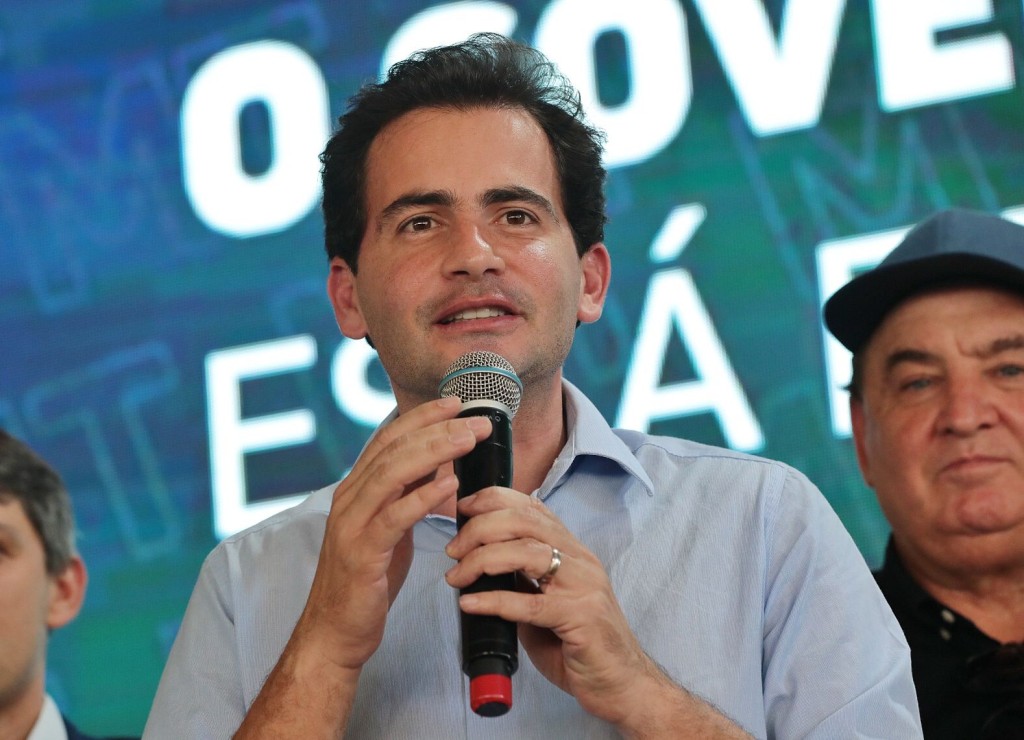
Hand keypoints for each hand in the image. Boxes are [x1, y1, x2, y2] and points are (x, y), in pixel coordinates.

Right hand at [295, 397, 492, 671]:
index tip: (456, 403)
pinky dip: (422, 497)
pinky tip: (450, 484)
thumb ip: (406, 496)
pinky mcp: (360, 553)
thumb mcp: (389, 529)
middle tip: (475, 419)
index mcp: (356, 489)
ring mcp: (351, 524)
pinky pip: (394, 517)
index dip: (422, 417)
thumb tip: (438, 465)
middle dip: (436, 428)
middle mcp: (349, 498)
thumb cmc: (366, 581)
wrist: (335, 632)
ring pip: (393, 474)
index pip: (389, 439)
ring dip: (434, 452)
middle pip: (393, 449)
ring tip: (468, 439)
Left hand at [443, 488, 654, 725]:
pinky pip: (530, 604)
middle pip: (524, 522)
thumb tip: (477, 565)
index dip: (493, 500)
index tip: (463, 509)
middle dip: (480, 528)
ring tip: (456, 577)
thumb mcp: (546, 601)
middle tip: (453, 550)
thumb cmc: (580, 644)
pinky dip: (493, 600)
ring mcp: (584, 587)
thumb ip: (521, 580)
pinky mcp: (581, 618)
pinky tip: (470, 604)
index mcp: (572, 550)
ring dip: (482, 560)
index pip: (532, 507)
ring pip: (526, 553)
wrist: (623, 683)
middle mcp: (580, 560)